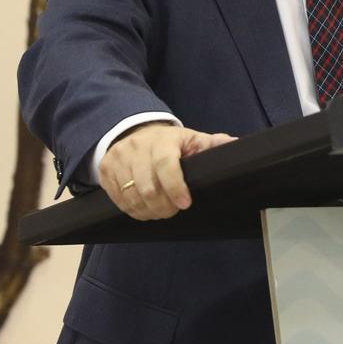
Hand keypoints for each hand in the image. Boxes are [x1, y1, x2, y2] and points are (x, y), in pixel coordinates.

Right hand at [99, 122, 234, 220]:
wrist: (132, 132)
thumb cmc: (168, 142)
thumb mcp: (192, 139)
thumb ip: (213, 144)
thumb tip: (236, 145)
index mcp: (162, 140)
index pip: (166, 164)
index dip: (175, 186)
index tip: (185, 203)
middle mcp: (136, 148)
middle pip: (147, 187)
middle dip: (163, 206)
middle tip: (173, 210)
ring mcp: (118, 159)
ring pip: (131, 196)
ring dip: (149, 211)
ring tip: (161, 211)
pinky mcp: (106, 171)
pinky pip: (118, 199)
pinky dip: (133, 210)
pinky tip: (145, 209)